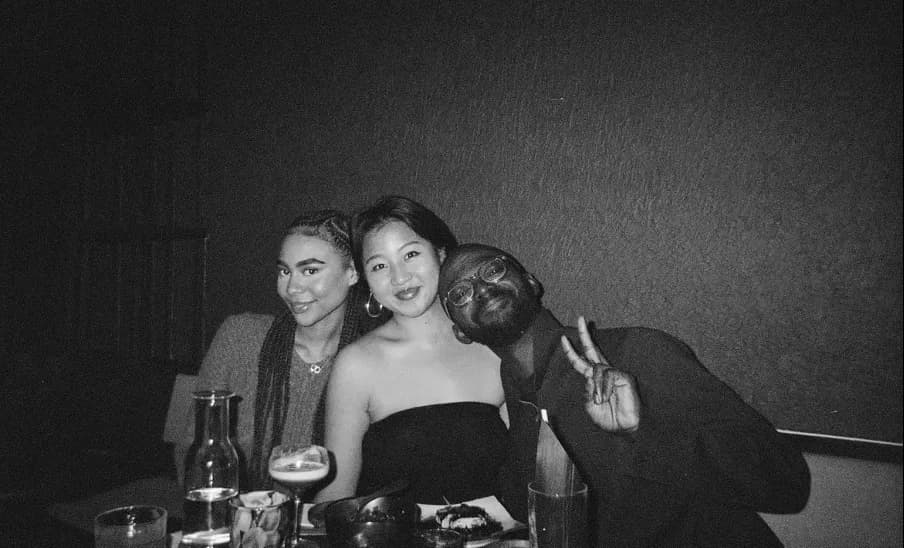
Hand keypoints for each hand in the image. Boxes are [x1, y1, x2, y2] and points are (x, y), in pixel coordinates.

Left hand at [561, 316, 640, 432]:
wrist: (627, 429)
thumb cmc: (609, 419)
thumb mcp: (590, 406)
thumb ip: (587, 390)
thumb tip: (590, 375)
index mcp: (594, 380)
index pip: (581, 362)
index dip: (572, 351)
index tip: (564, 338)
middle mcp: (604, 373)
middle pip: (592, 350)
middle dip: (585, 334)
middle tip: (580, 318)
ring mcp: (614, 373)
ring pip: (597, 369)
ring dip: (596, 387)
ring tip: (600, 401)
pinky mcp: (623, 376)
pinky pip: (607, 375)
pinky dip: (603, 388)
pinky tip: (606, 398)